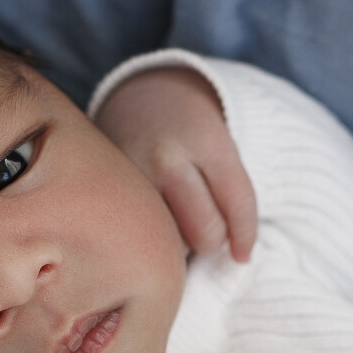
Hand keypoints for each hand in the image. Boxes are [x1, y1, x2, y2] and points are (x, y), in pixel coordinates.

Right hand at [96, 67, 259, 260]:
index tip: (243, 255)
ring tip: (174, 217)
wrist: (140, 94)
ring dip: (178, 241)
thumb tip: (236, 259)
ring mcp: (131, 177)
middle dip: (211, 239)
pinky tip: (151, 220)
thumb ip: (231, 194)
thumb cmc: (191, 128)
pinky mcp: (106, 191)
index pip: (237, 202)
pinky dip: (150, 238)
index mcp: (206, 140)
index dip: (245, 236)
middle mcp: (167, 158)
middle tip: (204, 225)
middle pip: (205, 233)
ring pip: (169, 243)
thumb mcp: (221, 145)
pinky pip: (137, 237)